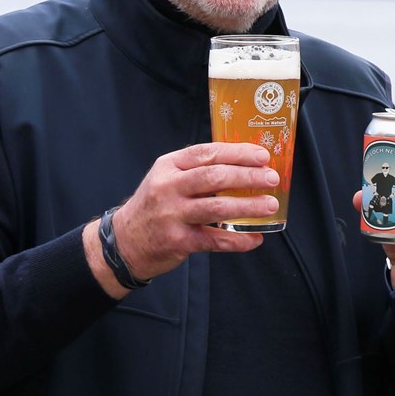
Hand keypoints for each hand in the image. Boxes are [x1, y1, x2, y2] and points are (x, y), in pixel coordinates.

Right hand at [87, 143, 278, 293]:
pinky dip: (238, 240)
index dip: (238, 153)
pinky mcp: (177, 241)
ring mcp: (171, 215)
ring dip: (248, 206)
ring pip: (217, 207)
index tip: (263, 156)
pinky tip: (255, 238)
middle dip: (248, 177)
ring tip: (271, 205)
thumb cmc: (156, 205)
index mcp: (169, 166)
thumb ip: (199, 170)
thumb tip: (248, 165)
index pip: (207, 153)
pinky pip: (214, 240)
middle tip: (272, 179)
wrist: (123, 243)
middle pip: (215, 177)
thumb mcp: (168, 178)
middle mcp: (168, 188)